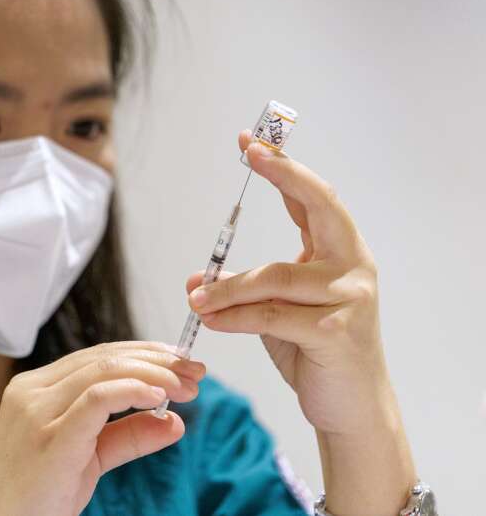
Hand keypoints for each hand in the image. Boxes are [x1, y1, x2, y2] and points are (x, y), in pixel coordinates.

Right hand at [0, 341, 204, 515]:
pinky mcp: (48, 438)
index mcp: (36, 388)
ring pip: (102, 371)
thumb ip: (127, 437)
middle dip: (156, 360)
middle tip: (194, 371)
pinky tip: (157, 397)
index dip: (143, 353)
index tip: (180, 362)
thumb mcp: (88, 460)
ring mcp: (36, 412)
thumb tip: (175, 422)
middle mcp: (32, 391)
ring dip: (153, 374)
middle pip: (103, 358)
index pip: (97, 356)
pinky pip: (95, 400)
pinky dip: (131, 391)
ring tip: (185, 387)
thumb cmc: (37, 497)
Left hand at [186, 130, 390, 436]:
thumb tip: (197, 279)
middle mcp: (353, 266)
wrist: (353, 408)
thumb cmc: (314, 352)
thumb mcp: (274, 313)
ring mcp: (350, 297)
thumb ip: (244, 290)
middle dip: (285, 173)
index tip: (251, 142)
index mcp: (342, 253)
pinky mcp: (335, 332)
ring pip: (275, 276)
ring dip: (226, 288)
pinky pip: (270, 315)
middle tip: (251, 151)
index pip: (313, 199)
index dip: (283, 168)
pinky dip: (234, 317)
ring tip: (196, 300)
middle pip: (321, 206)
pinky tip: (210, 320)